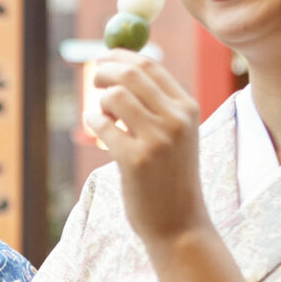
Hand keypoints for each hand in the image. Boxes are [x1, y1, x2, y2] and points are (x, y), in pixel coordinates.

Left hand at [83, 50, 209, 250]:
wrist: (178, 224)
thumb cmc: (170, 177)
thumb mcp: (175, 135)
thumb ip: (156, 103)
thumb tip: (120, 67)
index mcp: (188, 109)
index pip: (151, 66)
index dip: (121, 57)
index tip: (103, 58)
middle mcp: (176, 120)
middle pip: (130, 74)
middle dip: (104, 71)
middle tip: (92, 78)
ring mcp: (157, 140)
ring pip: (114, 96)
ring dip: (100, 101)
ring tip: (103, 116)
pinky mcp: (135, 160)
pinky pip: (102, 125)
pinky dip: (93, 122)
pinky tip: (96, 128)